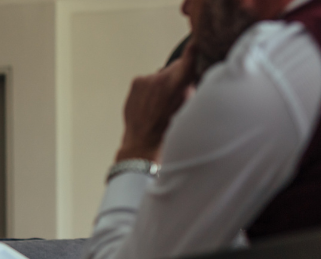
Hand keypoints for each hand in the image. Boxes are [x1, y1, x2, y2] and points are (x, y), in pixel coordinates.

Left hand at [116, 44, 195, 161]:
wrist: (143, 142)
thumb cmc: (169, 129)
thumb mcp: (190, 107)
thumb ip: (191, 87)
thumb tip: (192, 77)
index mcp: (180, 82)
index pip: (190, 56)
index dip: (195, 49)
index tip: (197, 42)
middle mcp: (163, 77)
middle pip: (176, 67)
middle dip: (178, 76)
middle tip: (176, 95)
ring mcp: (147, 79)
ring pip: (162, 75)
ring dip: (163, 84)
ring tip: (161, 104)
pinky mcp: (136, 82)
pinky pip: (148, 80)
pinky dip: (151, 88)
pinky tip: (150, 103)